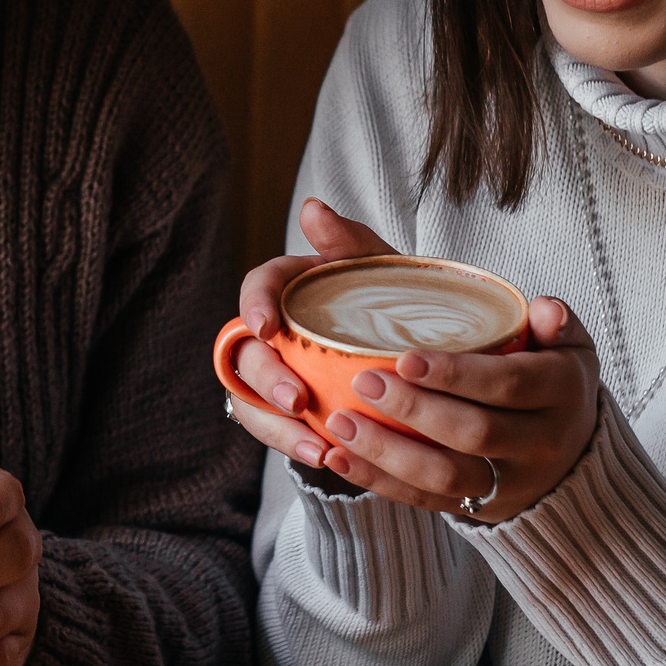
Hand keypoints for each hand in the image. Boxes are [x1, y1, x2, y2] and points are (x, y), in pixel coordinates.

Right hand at [224, 198, 398, 463]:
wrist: (419, 356)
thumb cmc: (395, 302)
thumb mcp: (381, 270)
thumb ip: (349, 241)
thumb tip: (312, 207)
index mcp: (291, 288)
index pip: (258, 286)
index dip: (254, 303)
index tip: (268, 326)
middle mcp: (274, 332)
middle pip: (247, 352)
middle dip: (267, 377)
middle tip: (297, 399)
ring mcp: (277, 374)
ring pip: (252, 400)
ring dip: (277, 425)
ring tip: (315, 445)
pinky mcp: (288, 412)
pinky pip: (277, 431)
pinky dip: (295, 445)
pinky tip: (325, 457)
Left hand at [224, 201, 601, 523]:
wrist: (570, 440)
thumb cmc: (535, 358)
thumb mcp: (521, 316)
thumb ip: (467, 283)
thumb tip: (412, 248)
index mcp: (563, 385)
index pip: (509, 382)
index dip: (457, 373)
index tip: (402, 357)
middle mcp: (545, 439)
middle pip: (476, 432)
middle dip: (416, 411)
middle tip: (361, 384)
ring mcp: (513, 481)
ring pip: (449, 478)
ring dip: (389, 453)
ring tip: (338, 423)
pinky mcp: (482, 508)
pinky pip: (428, 503)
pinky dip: (381, 481)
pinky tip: (338, 458)